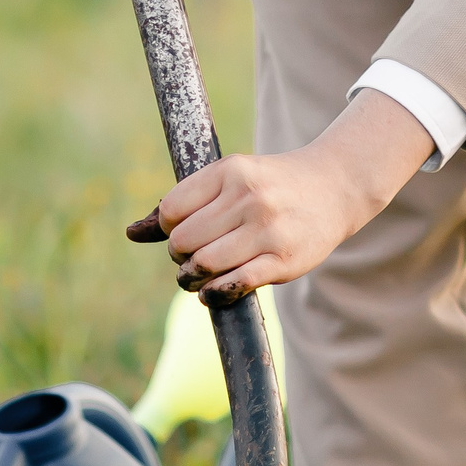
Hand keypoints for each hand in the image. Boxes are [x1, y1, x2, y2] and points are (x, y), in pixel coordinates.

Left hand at [125, 90, 435, 304]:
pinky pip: (232, 286)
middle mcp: (249, 198)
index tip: (185, 229)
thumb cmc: (272, 185)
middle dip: (180, 255)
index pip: (171, 210)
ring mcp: (268, 230)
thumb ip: (183, 204)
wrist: (336, 186)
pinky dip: (214, 294)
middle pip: (183, 241)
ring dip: (192, 278)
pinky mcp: (284, 261)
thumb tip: (130, 232)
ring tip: (200, 275)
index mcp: (232, 172)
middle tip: (194, 255)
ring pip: (203, 266)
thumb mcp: (230, 180)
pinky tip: (215, 290)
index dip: (168, 228)